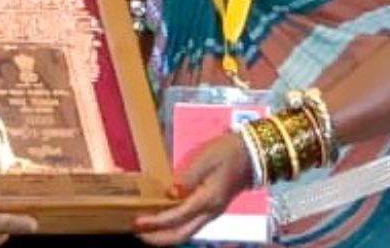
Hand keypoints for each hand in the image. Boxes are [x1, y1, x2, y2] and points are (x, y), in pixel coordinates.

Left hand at [134, 133, 252, 245]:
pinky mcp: (211, 210)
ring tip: (146, 231)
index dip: (156, 221)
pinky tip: (162, 222)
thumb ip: (188, 177)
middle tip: (138, 233)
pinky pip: (190, 226)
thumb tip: (171, 192)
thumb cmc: (226, 152)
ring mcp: (212, 213)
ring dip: (165, 236)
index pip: (177, 216)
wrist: (251, 154)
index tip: (138, 221)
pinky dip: (174, 228)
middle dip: (159, 238)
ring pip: (187, 233)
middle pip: (182, 235)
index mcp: (208, 199)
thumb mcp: (205, 159)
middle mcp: (210, 212)